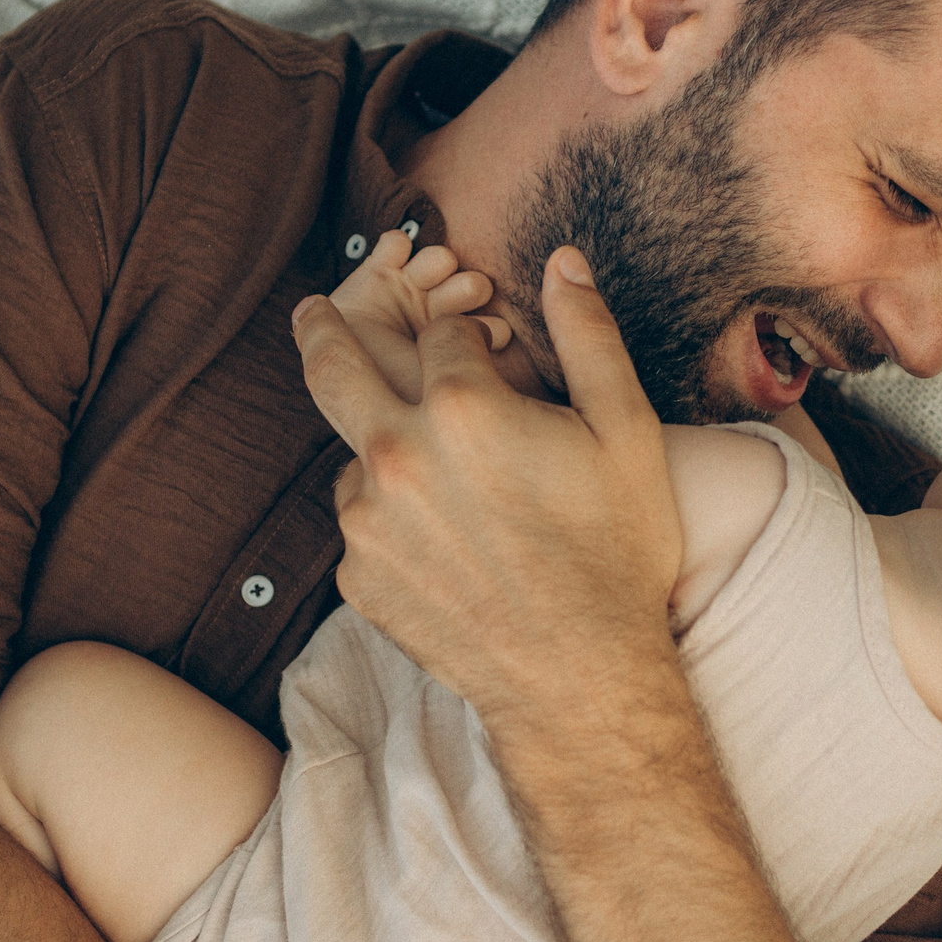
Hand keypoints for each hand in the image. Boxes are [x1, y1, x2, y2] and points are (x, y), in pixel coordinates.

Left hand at [293, 246, 683, 745]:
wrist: (581, 679)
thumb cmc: (615, 555)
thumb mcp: (627, 434)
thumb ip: (590, 336)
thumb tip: (563, 262)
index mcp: (463, 408)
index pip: (442, 333)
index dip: (471, 338)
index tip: (487, 352)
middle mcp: (397, 456)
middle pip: (333, 364)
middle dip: (322, 325)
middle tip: (314, 307)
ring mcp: (367, 521)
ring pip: (355, 454)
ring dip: (384, 448)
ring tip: (443, 483)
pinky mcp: (355, 575)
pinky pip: (362, 523)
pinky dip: (391, 518)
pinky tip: (447, 544)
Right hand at [330, 230, 509, 402]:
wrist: (329, 378)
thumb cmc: (389, 392)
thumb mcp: (433, 391)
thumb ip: (467, 374)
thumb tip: (506, 342)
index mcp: (460, 343)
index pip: (495, 325)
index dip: (491, 326)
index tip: (483, 336)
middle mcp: (440, 312)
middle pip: (474, 285)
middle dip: (468, 289)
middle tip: (453, 301)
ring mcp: (411, 289)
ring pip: (441, 259)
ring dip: (437, 262)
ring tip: (423, 276)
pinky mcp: (378, 270)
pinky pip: (397, 242)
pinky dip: (397, 244)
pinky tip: (392, 260)